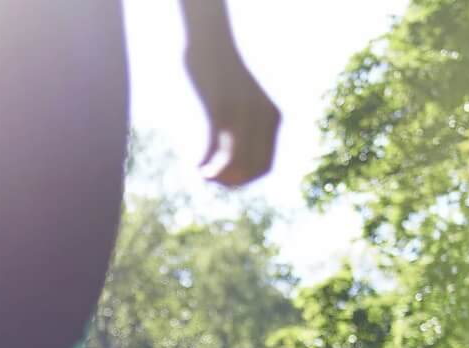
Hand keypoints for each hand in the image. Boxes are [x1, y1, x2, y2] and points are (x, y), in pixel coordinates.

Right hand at [186, 45, 279, 186]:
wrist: (211, 42)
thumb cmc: (224, 72)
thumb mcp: (243, 102)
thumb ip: (247, 126)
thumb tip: (237, 158)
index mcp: (272, 118)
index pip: (265, 166)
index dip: (246, 181)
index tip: (226, 180)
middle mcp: (262, 118)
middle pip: (251, 170)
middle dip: (231, 183)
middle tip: (211, 180)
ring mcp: (242, 114)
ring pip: (234, 164)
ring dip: (217, 177)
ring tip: (203, 175)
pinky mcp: (221, 109)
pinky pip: (215, 150)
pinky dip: (205, 164)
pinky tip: (196, 166)